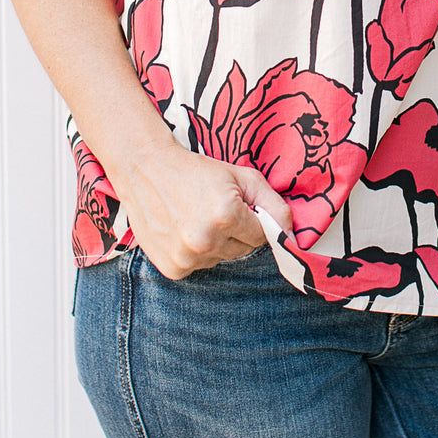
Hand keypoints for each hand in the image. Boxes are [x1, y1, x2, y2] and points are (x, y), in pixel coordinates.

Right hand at [113, 136, 293, 278]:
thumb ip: (274, 204)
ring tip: (196, 217)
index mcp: (226, 215)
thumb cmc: (196, 170)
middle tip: (214, 208)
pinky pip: (200, 266)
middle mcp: (205, 241)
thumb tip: (291, 233)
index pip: (263, 236)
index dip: (254, 219)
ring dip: (216, 243)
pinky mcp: (172, 268)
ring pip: (221, 259)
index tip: (238, 205)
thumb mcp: (242, 176)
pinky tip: (184, 230)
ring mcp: (186, 257)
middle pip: (243, 250)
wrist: (146, 168)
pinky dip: (196, 253)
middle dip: (236, 232)